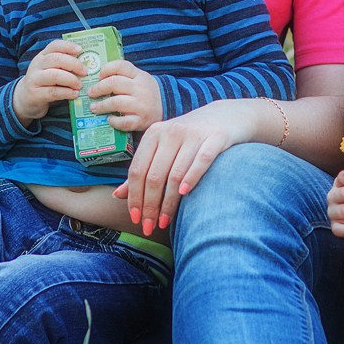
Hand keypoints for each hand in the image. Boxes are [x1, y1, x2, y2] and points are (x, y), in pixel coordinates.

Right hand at [13, 39, 88, 122]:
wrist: (24, 99)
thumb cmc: (44, 83)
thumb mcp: (50, 70)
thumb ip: (64, 65)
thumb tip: (87, 64)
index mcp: (42, 56)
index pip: (54, 45)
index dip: (68, 46)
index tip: (80, 50)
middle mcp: (37, 65)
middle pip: (56, 59)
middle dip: (73, 64)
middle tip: (85, 72)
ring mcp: (34, 79)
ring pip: (54, 75)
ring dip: (71, 79)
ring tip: (80, 85)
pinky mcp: (35, 94)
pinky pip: (53, 92)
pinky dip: (66, 93)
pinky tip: (75, 94)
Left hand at [86, 60, 162, 132]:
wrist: (167, 107)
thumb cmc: (147, 92)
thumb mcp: (140, 78)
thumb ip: (123, 76)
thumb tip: (97, 79)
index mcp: (139, 76)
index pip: (120, 66)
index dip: (106, 70)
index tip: (98, 77)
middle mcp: (140, 89)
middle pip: (114, 83)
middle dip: (98, 88)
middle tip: (91, 93)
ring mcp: (141, 105)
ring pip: (116, 103)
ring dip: (101, 106)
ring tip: (94, 108)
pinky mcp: (141, 120)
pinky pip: (123, 122)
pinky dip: (114, 121)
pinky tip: (109, 120)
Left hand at [112, 103, 259, 234]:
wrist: (226, 116)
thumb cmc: (189, 138)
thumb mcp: (163, 148)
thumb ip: (143, 169)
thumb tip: (117, 195)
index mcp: (154, 134)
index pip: (138, 171)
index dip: (134, 197)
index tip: (135, 218)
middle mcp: (171, 132)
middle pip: (154, 176)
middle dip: (150, 206)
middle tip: (149, 227)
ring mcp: (193, 134)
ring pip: (175, 174)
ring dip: (168, 203)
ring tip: (164, 222)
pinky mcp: (215, 138)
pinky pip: (201, 161)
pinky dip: (191, 178)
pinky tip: (184, 194)